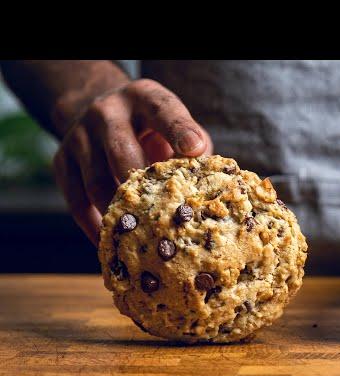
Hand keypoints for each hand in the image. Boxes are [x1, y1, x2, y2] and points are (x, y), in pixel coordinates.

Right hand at [52, 78, 212, 245]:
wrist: (101, 114)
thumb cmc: (154, 131)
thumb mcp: (175, 128)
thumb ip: (194, 151)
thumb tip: (209, 191)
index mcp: (144, 99)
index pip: (163, 110)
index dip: (179, 130)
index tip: (194, 149)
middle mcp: (106, 113)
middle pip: (122, 150)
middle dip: (142, 184)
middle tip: (162, 215)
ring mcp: (79, 137)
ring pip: (96, 181)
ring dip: (119, 213)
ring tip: (139, 240)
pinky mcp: (61, 161)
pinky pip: (75, 200)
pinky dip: (94, 226)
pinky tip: (111, 244)